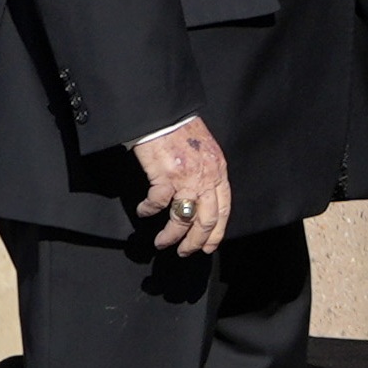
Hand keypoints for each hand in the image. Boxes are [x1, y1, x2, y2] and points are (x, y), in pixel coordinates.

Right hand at [131, 116, 232, 259]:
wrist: (165, 114)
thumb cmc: (182, 132)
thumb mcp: (205, 153)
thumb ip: (207, 175)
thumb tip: (202, 200)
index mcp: (218, 172)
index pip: (223, 210)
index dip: (216, 232)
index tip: (208, 247)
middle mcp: (207, 177)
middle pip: (206, 220)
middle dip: (195, 241)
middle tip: (185, 253)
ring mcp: (187, 178)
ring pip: (183, 218)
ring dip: (172, 235)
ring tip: (161, 243)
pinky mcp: (165, 175)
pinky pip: (158, 202)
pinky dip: (149, 210)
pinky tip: (144, 211)